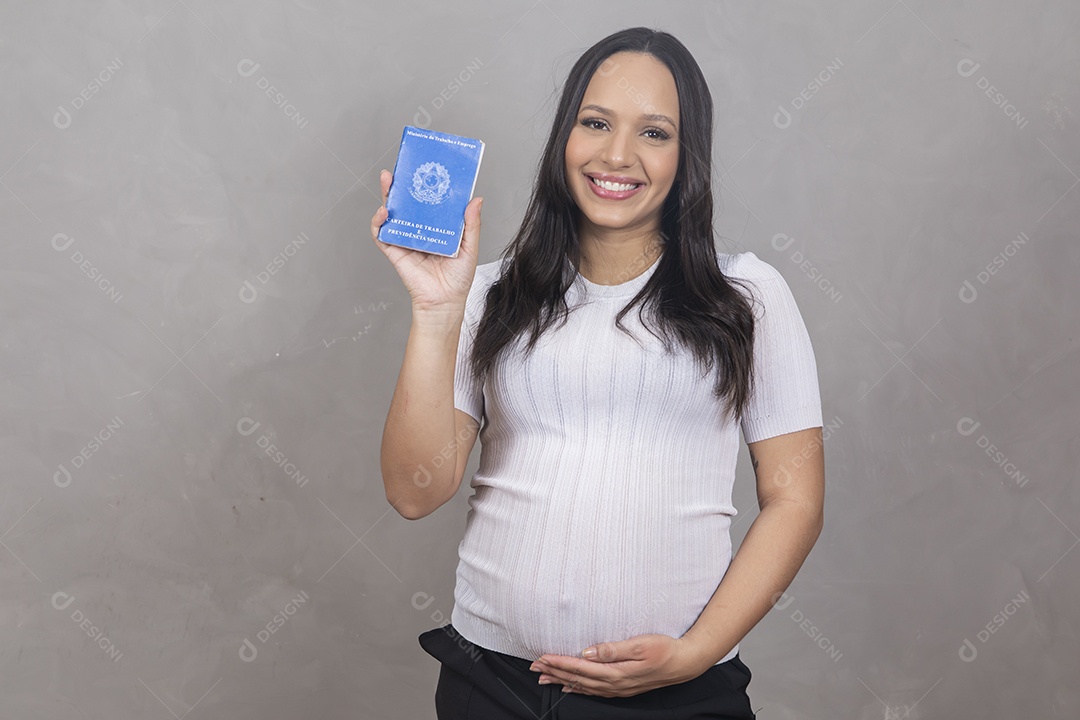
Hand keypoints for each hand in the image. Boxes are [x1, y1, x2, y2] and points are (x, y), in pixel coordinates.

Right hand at [370, 168, 481, 313]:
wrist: (445, 301)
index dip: (426, 185)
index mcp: (437, 227)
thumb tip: (476, 200)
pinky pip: (382, 234)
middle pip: (408, 203)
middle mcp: (420, 230)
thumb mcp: (469, 247)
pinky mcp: (394, 251)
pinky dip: (378, 222)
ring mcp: (406, 239)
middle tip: (401, 168)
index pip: (429, 201)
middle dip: (402, 185)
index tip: (426, 168)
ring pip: (393, 213)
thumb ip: (471, 224)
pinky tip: (384, 212)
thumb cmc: (458, 278)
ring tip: (388, 181)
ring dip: (387, 196)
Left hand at [528, 634, 705, 697]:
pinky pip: (594, 691)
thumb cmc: (665, 649)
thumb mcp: (640, 644)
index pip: (580, 667)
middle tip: (535, 667)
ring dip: (562, 680)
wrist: (685, 663)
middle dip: (554, 672)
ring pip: (583, 686)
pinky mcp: (622, 687)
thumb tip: (588, 652)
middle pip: (578, 678)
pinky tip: (570, 687)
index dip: (560, 662)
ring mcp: (618, 688)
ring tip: (544, 678)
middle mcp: (614, 683)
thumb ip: (613, 649)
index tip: (543, 657)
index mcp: (616, 671)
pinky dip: (578, 688)